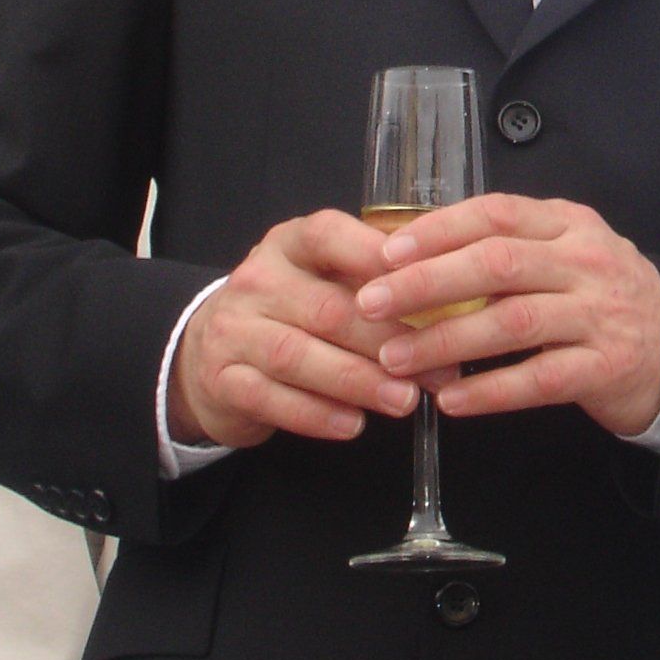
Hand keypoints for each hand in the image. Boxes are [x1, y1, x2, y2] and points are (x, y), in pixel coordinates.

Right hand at [169, 211, 420, 448]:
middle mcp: (256, 280)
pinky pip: (272, 399)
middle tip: (437, 370)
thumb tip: (450, 297)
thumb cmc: (291, 312)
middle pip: (326, 309)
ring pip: (299, 356)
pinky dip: (317, 414)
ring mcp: (233, 330)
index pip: (327, 236)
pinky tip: (354, 424)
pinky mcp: (221, 380)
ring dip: (358, 382)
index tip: (425, 280)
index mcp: (288, 244)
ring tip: (404, 400)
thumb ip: (374, 282)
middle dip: (387, 342)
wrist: (210, 352)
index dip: (374, 256)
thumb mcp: (322, 280)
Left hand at [358, 196, 659, 439]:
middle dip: (426, 283)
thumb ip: (507, 248)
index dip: (439, 230)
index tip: (386, 252)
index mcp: (570, 224)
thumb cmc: (596, 299)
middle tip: (371, 304)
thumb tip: (411, 255)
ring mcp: (601, 315)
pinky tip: (451, 401)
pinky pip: (538, 380)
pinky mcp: (606, 367)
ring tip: (394, 358)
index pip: (498, 213)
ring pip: (512, 322)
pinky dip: (490, 391)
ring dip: (445, 341)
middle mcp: (588, 262)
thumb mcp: (565, 255)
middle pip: (498, 263)